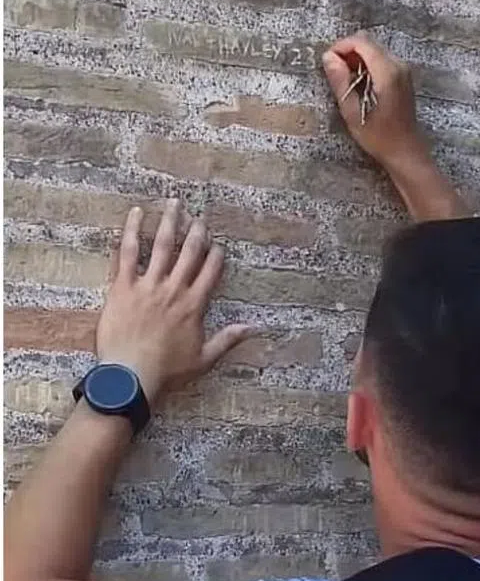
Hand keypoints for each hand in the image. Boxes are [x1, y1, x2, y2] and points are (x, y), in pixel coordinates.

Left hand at [96, 199, 253, 401]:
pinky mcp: (122, 287)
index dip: (216, 256)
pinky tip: (135, 214)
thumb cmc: (167, 371)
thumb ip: (228, 339)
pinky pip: (127, 254)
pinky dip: (131, 232)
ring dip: (170, 223)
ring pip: (161, 247)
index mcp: (194, 305)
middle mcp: (174, 289)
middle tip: (200, 216)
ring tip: (175, 204)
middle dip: (197, 232)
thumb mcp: (204, 358)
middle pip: (189, 253)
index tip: (219, 244)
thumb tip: (254, 328)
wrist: (130, 376)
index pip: (210, 272)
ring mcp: (147, 285)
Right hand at [322, 32, 425, 166]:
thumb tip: (328, 57)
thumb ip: (340, 82)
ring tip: (345, 80)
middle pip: (368, 42)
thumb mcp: (353, 113)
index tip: (328, 63)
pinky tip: (359, 83)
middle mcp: (399, 65)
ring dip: (356, 58)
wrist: (406, 151)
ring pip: (374, 49)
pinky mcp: (403, 76)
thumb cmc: (379, 138)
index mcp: (388, 73)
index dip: (340, 47)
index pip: (361, 42)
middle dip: (347, 52)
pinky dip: (366, 64)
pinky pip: (381, 59)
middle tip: (334, 73)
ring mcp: (403, 70)